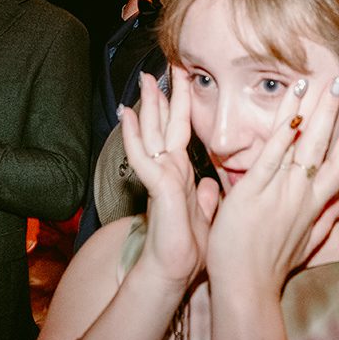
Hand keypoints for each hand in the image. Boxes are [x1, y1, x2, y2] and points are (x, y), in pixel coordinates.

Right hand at [119, 68, 212, 289]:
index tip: (184, 81)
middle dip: (163, 96)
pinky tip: (127, 115)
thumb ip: (205, 198)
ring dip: (147, 105)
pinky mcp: (156, 186)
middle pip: (165, 125)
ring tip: (144, 80)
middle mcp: (169, 170)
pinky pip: (142, 155)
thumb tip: (211, 187)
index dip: (181, 106)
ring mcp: (160, 176)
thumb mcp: (205, 216)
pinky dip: (133, 135)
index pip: (181, 132)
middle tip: (160, 69)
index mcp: (182, 174)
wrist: (176, 270)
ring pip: (152, 133)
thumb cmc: (189, 249)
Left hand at [204, 73, 338, 300]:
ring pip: (301, 143)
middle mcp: (301, 194)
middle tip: (338, 82)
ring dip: (310, 110)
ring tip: (316, 82)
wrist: (247, 289)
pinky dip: (281, 129)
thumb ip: (325, 224)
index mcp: (314, 207)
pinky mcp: (253, 191)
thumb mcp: (306, 248)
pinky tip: (289, 107)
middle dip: (332, 111)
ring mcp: (279, 191)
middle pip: (324, 145)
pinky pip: (270, 153)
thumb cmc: (270, 271)